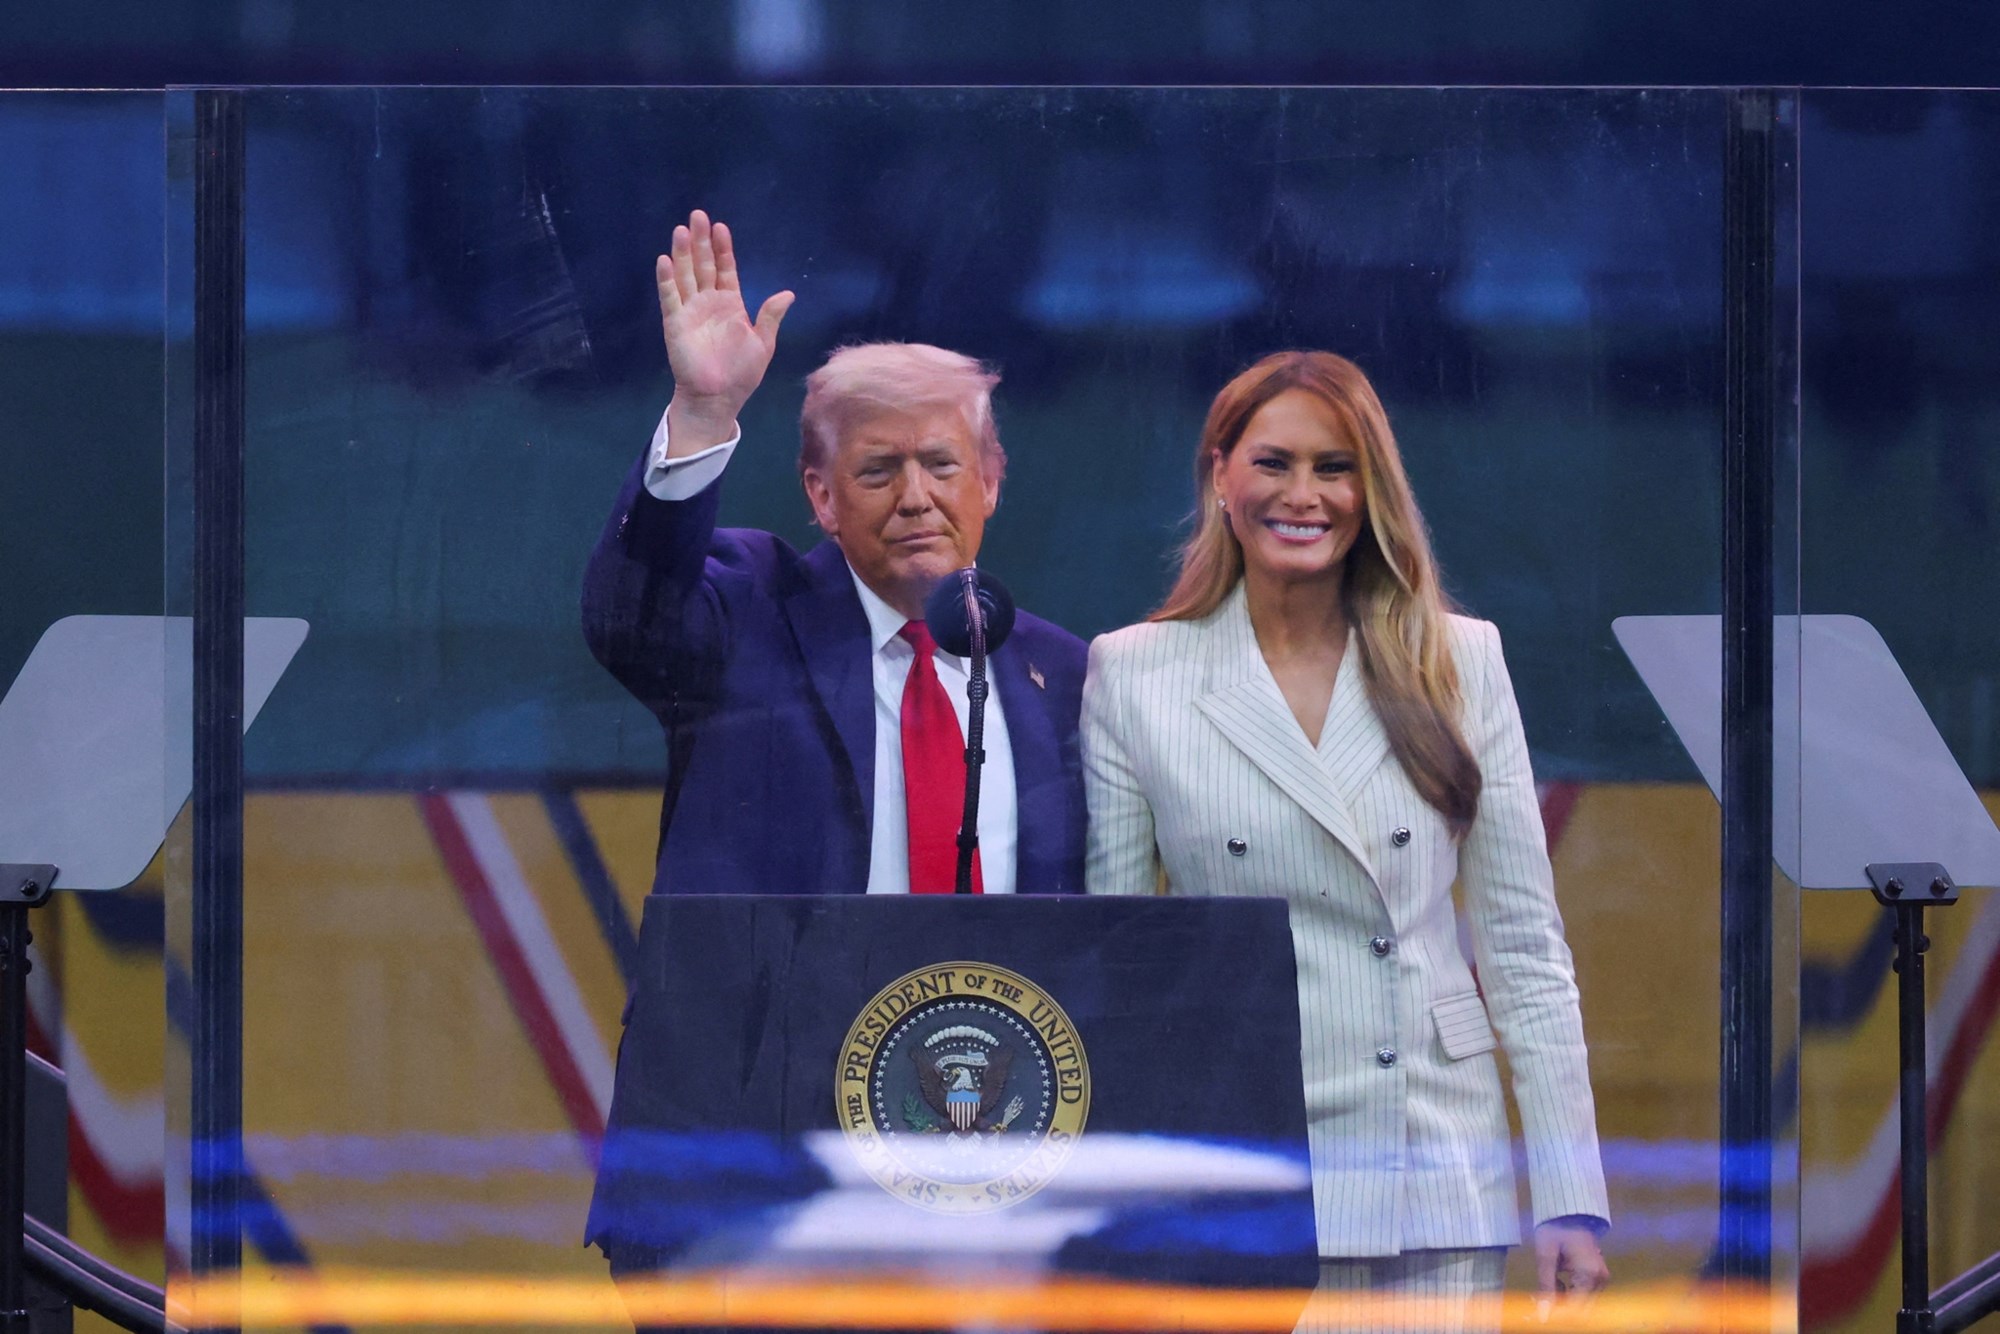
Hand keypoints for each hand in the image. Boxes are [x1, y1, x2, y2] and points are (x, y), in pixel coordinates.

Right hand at [656, 209, 794, 455]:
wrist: (719, 398)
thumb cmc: (741, 373)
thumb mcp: (763, 343)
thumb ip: (770, 316)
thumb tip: (788, 293)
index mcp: (730, 304)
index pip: (725, 269)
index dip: (723, 249)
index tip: (721, 227)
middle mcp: (708, 302)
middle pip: (703, 265)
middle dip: (701, 241)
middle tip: (698, 215)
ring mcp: (690, 311)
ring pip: (685, 275)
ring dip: (683, 253)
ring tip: (682, 230)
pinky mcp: (676, 323)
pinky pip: (670, 298)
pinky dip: (667, 280)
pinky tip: (665, 260)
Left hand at [1532, 1219, 1609, 1316]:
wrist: (1569, 1212)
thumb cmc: (1555, 1229)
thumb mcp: (1546, 1256)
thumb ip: (1546, 1286)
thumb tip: (1543, 1314)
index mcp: (1589, 1275)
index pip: (1576, 1310)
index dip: (1558, 1316)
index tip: (1539, 1315)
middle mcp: (1600, 1281)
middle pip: (1582, 1311)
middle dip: (1560, 1311)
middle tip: (1538, 1303)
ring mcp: (1602, 1279)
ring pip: (1583, 1305)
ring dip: (1564, 1304)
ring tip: (1545, 1291)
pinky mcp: (1598, 1278)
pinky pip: (1584, 1295)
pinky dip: (1569, 1296)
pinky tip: (1556, 1283)